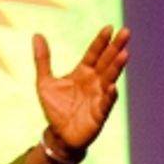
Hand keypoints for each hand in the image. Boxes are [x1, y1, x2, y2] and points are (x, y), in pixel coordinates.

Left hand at [33, 25, 129, 154]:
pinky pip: (106, 103)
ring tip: (124, 54)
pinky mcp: (99, 114)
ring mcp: (99, 97)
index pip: (94, 53)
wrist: (58, 135)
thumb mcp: (44, 82)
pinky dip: (109, 96)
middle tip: (126, 32)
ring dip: (117, 67)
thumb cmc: (55, 109)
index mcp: (83, 72)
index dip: (101, 41)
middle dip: (116, 47)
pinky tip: (113, 87)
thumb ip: (42, 60)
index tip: (109, 27)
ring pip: (110, 79)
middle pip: (106, 62)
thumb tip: (36, 35)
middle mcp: (94, 82)